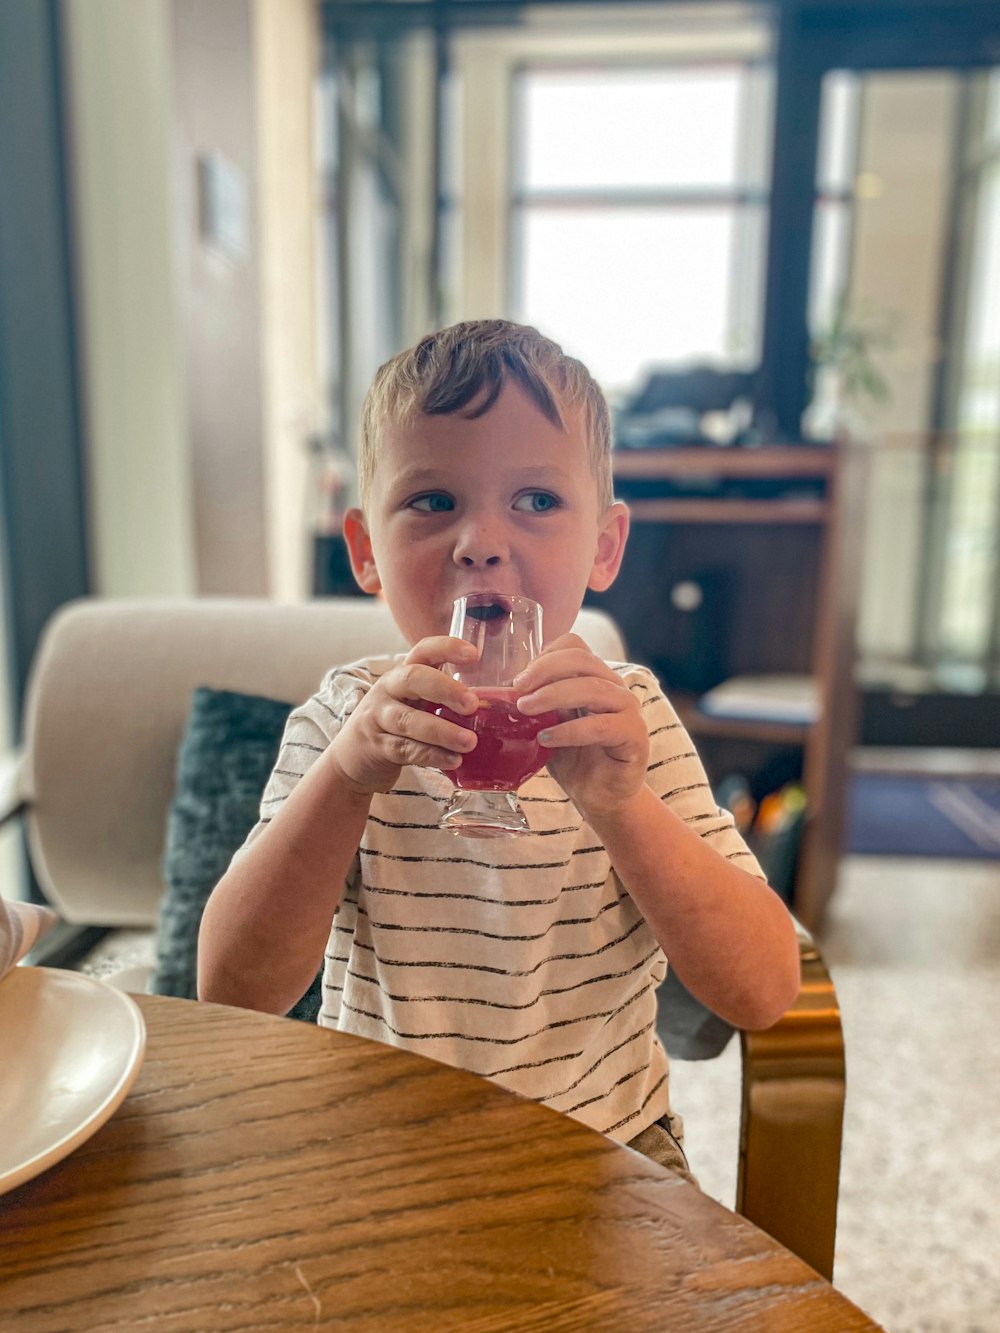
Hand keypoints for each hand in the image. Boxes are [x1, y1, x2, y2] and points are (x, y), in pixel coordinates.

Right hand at [328, 636, 480, 794]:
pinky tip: (453, 760)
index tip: (474, 654)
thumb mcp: (413, 704)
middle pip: (413, 678)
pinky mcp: (376, 745)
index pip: (423, 651)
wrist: (352, 758)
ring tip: (469, 742)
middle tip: (473, 704)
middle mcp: (388, 690)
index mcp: (403, 675)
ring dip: (442, 730)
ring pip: (409, 719)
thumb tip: (495, 710)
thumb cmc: (396, 727)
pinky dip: (430, 755)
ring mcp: (378, 717)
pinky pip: (405, 749)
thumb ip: (442, 701)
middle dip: (445, 689)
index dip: (447, 647)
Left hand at [513, 634, 648, 820]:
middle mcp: (614, 688)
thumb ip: (535, 706)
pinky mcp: (635, 736)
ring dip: (553, 695)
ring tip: (525, 710)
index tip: (519, 679)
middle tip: (517, 689)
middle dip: (544, 670)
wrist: (601, 797)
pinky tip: (546, 738)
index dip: (545, 656)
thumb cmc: (574, 759)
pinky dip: (570, 730)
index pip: (574, 646)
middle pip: (582, 660)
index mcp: (594, 678)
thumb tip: (500, 692)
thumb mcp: (547, 726)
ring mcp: (628, 710)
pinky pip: (602, 726)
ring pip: (592, 688)